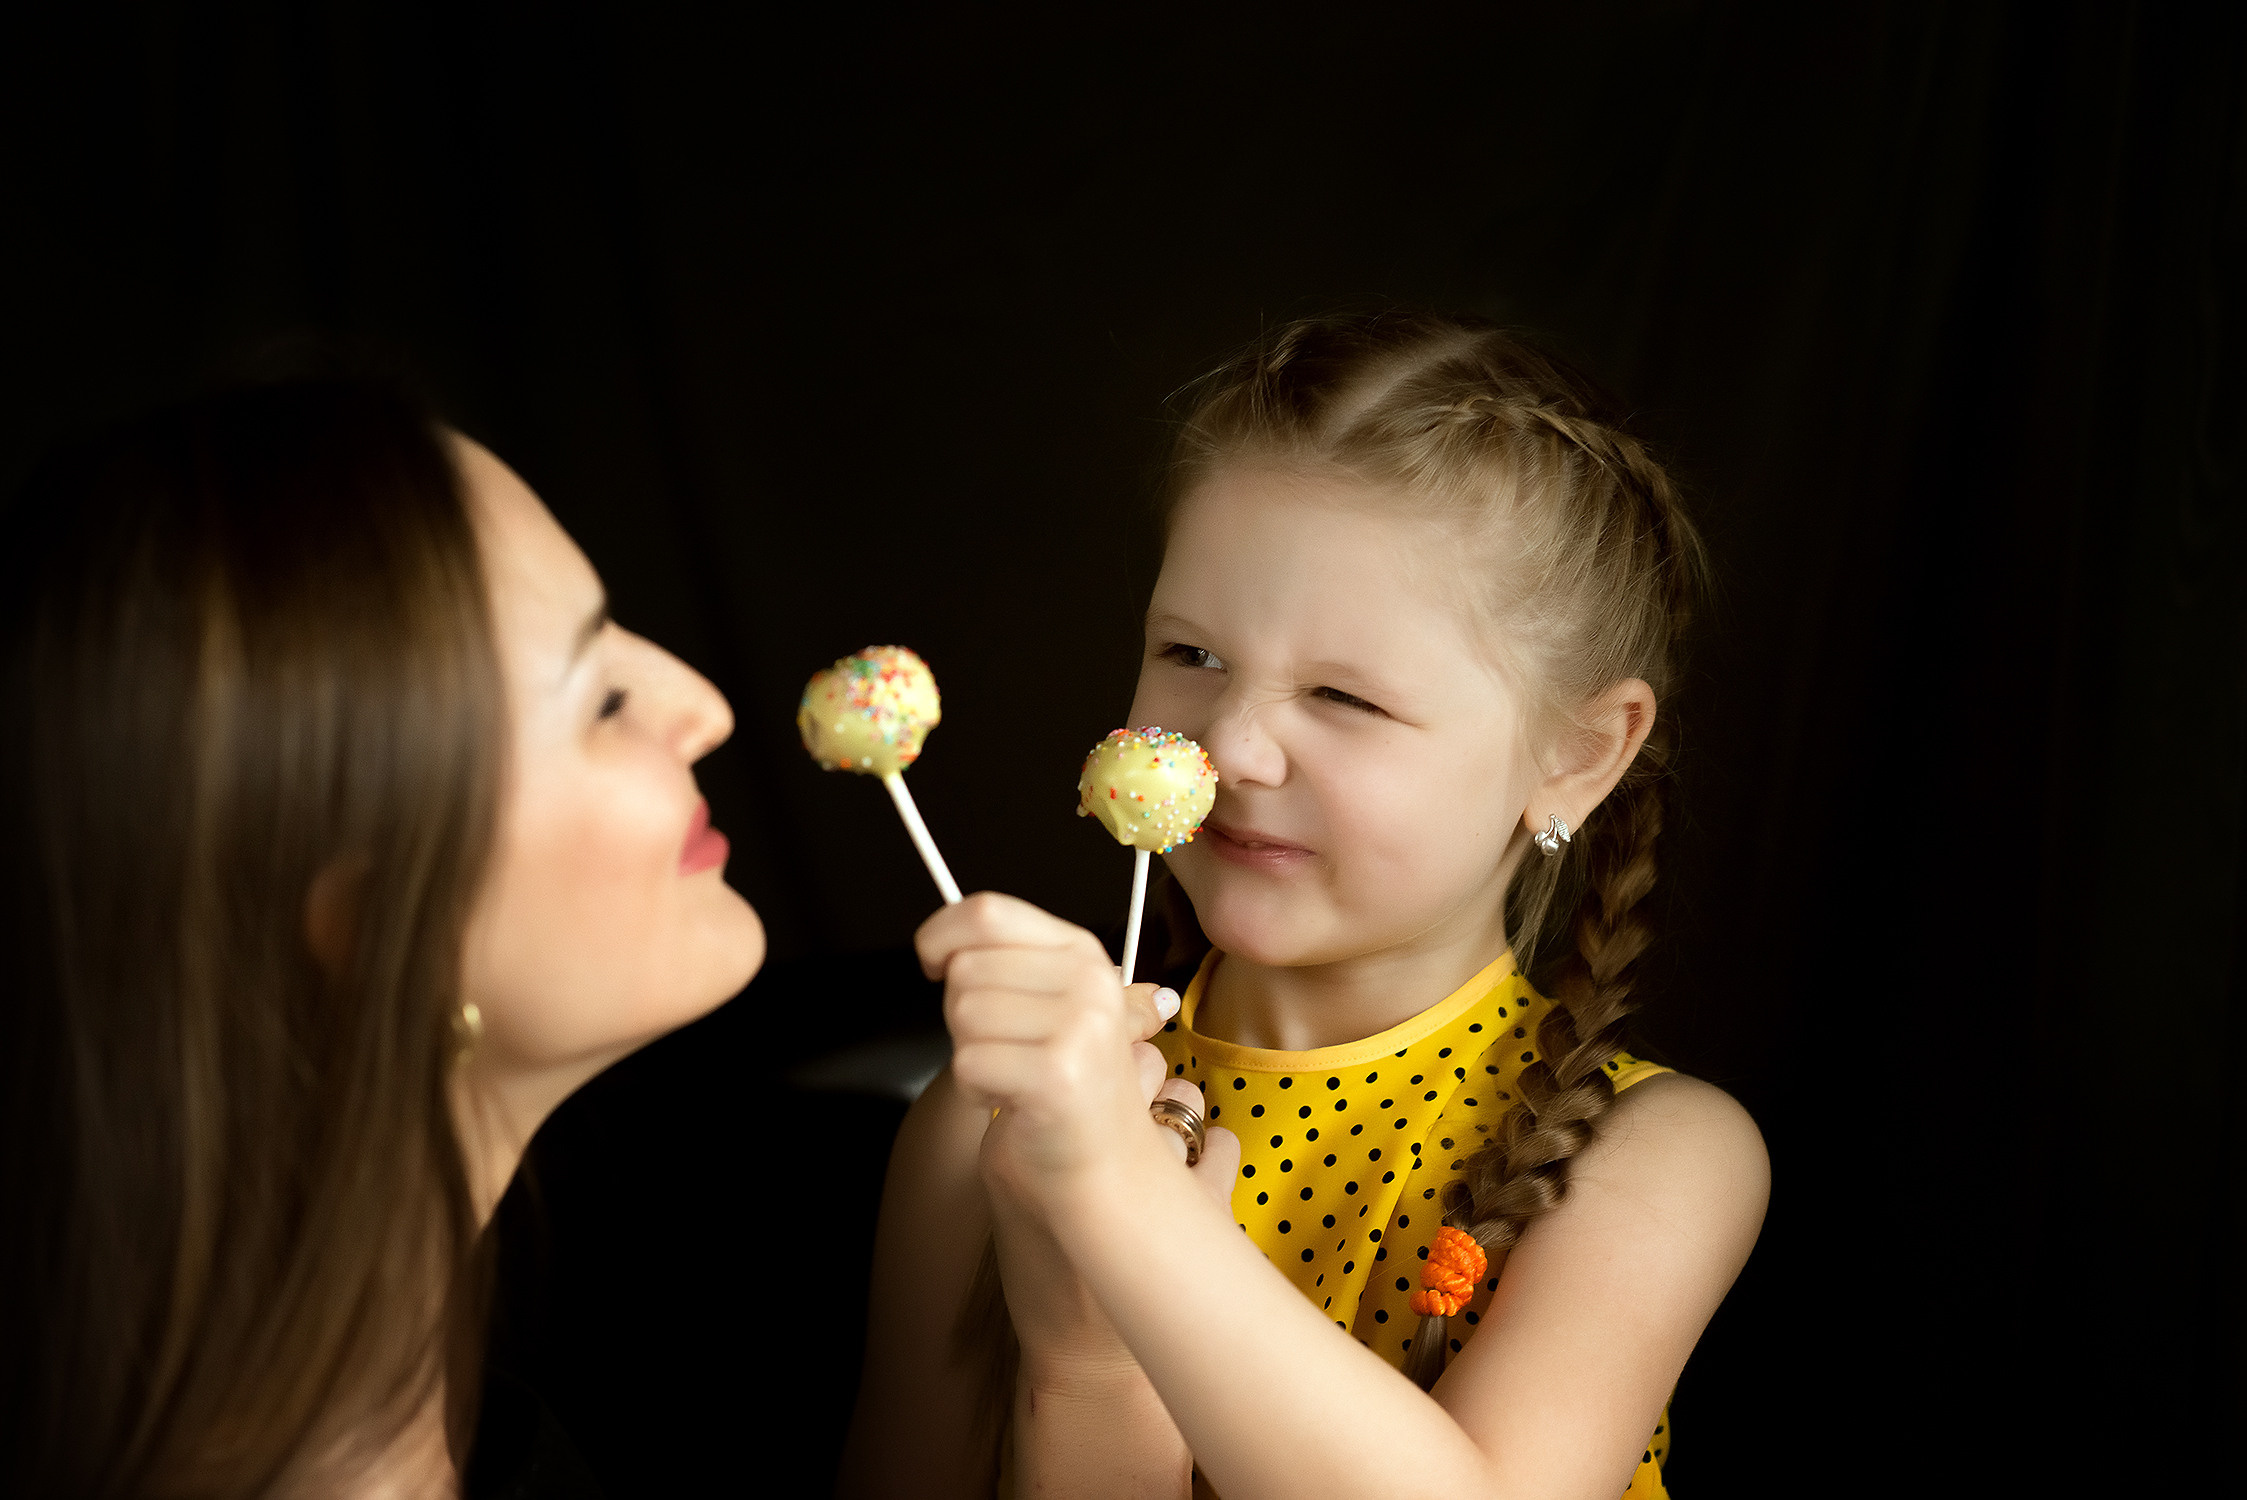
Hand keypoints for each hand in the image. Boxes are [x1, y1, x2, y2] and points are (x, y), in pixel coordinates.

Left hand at [920, 892, 1238, 1369]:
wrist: (1108, 1167)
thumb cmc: (1071, 1087)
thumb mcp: (1053, 1003)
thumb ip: (1005, 959)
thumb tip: (941, 936)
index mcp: (1083, 951)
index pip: (987, 912)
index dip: (942, 933)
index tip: (934, 960)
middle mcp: (1086, 980)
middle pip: (965, 970)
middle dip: (963, 1014)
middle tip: (1008, 1047)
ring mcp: (1076, 1026)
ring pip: (961, 1015)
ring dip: (971, 1054)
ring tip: (1015, 1075)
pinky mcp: (1054, 1074)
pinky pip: (968, 1063)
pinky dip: (976, 1090)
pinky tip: (1014, 1101)